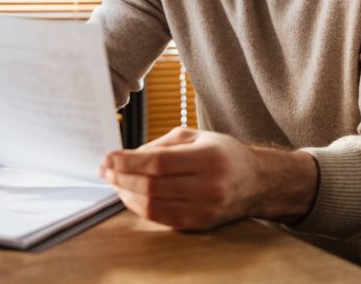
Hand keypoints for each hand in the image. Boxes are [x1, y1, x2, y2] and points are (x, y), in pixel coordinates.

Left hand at [98, 127, 317, 230]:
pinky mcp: (200, 224)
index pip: (158, 163)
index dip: (128, 162)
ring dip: (126, 194)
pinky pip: (161, 218)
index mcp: (208, 157)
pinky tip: (130, 196)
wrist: (256, 181)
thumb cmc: (223, 153)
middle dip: (121, 178)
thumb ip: (162, 144)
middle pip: (152, 186)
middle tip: (104, 169)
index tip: (108, 157)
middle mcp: (208, 185)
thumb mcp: (196, 136)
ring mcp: (205, 208)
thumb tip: (128, 156)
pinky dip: (140, 208)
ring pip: (153, 206)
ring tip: (114, 182)